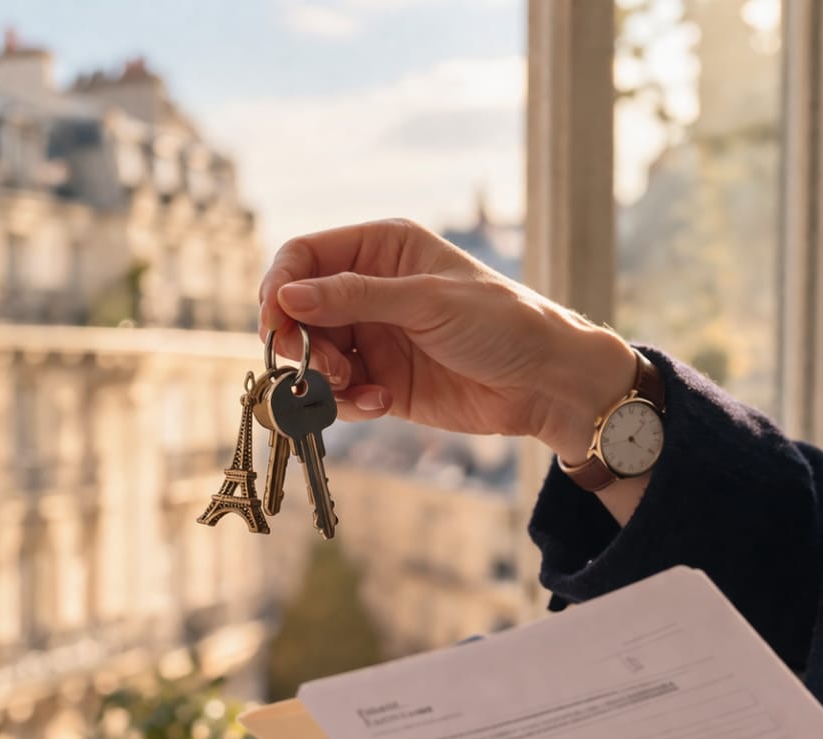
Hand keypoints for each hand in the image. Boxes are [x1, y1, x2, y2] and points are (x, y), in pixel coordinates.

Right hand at [257, 218, 632, 458]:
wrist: (546, 382)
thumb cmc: (502, 323)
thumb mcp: (427, 301)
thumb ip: (355, 297)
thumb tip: (288, 295)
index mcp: (381, 249)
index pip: (304, 256)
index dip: (280, 285)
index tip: (275, 322)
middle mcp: (369, 289)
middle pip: (298, 310)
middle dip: (300, 342)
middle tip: (319, 367)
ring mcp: (372, 336)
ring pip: (311, 356)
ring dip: (322, 378)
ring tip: (357, 388)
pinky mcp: (379, 380)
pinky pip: (337, 392)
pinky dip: (346, 402)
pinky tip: (378, 404)